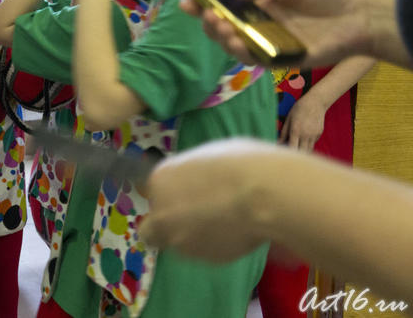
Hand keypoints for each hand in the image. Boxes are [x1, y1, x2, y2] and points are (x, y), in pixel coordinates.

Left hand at [139, 139, 273, 261]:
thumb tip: (194, 180)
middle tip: (196, 217)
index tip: (182, 196)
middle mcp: (162, 214)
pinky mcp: (205, 259)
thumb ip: (191, 174)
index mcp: (160, 181)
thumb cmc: (239, 164)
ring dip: (192, 237)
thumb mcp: (207, 155)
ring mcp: (181, 240)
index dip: (165, 197)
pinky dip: (215, 246)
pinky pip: (205, 253)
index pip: (149, 195)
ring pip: (178, 244)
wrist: (265, 195)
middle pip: (154, 228)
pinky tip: (235, 233)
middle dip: (170, 225)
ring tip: (223, 223)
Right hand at [179, 0, 377, 68]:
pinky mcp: (278, 59)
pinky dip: (239, 51)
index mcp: (260, 2)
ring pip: (232, 44)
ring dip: (220, 36)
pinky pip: (252, 59)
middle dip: (207, 21)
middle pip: (223, 26)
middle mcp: (259, 23)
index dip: (204, 3)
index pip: (225, 4)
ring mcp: (267, 42)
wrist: (359, 15)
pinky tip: (235, 40)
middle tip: (206, 15)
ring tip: (219, 25)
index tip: (187, 0)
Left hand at [280, 93, 325, 150]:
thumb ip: (283, 133)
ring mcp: (314, 135)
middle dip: (296, 154)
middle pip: (302, 152)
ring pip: (308, 150)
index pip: (292, 149)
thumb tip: (278, 142)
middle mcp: (306, 135)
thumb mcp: (288, 119)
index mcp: (296, 131)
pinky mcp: (319, 134)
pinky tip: (303, 138)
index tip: (283, 153)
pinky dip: (307, 144)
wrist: (315, 103)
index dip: (287, 153)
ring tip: (296, 146)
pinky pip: (313, 143)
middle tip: (289, 152)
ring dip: (302, 151)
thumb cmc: (299, 109)